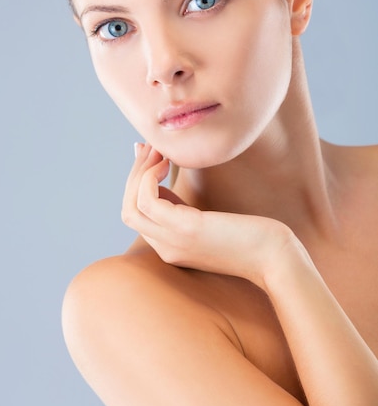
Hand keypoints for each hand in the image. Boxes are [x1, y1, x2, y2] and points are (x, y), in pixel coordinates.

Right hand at [122, 143, 299, 288]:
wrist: (276, 258)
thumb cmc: (251, 235)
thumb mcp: (210, 218)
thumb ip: (186, 203)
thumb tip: (167, 172)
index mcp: (170, 246)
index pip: (136, 214)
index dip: (137, 181)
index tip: (150, 154)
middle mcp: (166, 248)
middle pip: (129, 211)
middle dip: (135, 174)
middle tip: (150, 147)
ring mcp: (174, 242)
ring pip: (132, 207)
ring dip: (139, 173)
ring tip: (158, 151)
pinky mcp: (187, 230)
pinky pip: (148, 203)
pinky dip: (149, 179)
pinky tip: (166, 163)